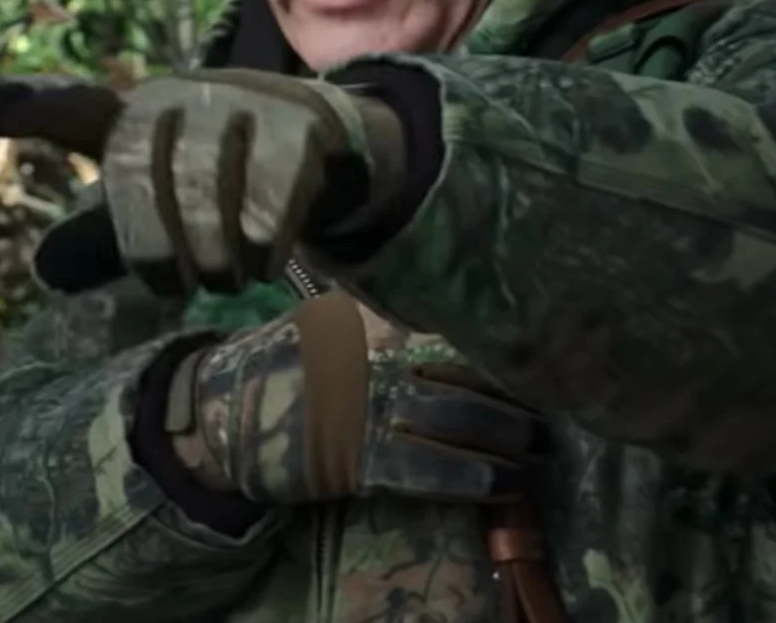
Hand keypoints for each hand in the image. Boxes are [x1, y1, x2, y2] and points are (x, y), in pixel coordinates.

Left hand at [0, 70, 405, 295]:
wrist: (315, 137)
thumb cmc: (212, 180)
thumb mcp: (152, 209)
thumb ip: (101, 242)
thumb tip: (47, 271)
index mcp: (126, 116)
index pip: (71, 108)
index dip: (31, 107)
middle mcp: (174, 95)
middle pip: (141, 185)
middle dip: (162, 252)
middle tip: (183, 284)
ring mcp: (238, 99)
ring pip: (206, 196)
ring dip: (216, 257)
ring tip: (228, 277)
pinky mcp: (296, 121)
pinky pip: (269, 199)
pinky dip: (263, 244)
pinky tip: (263, 260)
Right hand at [162, 292, 540, 505]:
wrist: (226, 411)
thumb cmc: (288, 360)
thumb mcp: (334, 315)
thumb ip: (385, 307)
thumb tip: (442, 291)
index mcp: (374, 319)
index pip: (452, 330)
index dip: (499, 349)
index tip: (537, 357)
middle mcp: (378, 358)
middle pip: (465, 378)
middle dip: (514, 402)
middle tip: (550, 415)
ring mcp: (369, 410)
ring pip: (455, 424)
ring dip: (505, 441)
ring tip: (537, 454)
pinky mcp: (358, 460)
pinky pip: (425, 470)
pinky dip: (468, 477)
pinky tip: (501, 484)